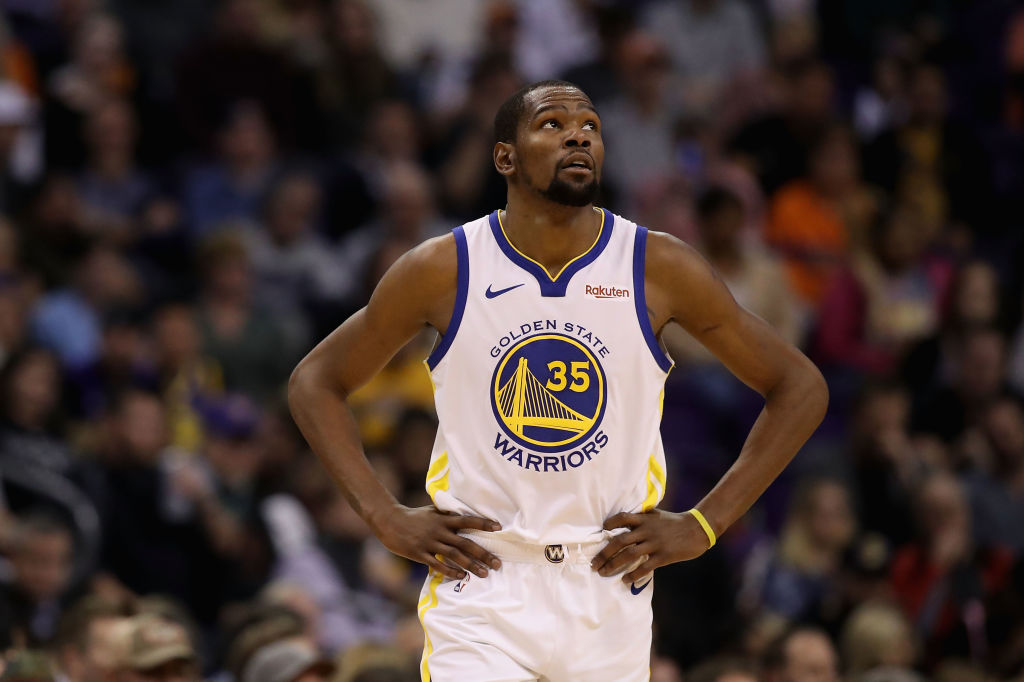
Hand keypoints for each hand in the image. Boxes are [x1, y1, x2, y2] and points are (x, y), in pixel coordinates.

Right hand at [375, 505, 501, 579]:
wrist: (389, 521)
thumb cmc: (413, 516)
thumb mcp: (432, 511)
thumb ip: (447, 514)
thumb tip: (463, 513)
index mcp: (443, 519)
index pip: (467, 520)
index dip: (482, 523)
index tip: (498, 528)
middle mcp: (439, 531)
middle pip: (465, 543)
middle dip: (483, 553)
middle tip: (497, 563)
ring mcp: (429, 543)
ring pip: (454, 556)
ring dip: (471, 565)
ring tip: (484, 573)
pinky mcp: (420, 554)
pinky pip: (438, 564)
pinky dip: (450, 570)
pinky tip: (461, 576)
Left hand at [591, 510, 711, 583]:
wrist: (697, 528)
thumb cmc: (675, 522)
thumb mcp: (656, 515)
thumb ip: (641, 517)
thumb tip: (624, 521)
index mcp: (644, 519)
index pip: (622, 518)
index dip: (609, 523)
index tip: (600, 532)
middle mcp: (647, 530)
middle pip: (619, 541)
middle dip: (604, 553)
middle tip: (594, 564)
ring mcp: (655, 544)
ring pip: (629, 555)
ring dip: (614, 565)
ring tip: (604, 573)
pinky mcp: (664, 556)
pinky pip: (645, 567)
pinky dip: (633, 574)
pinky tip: (626, 580)